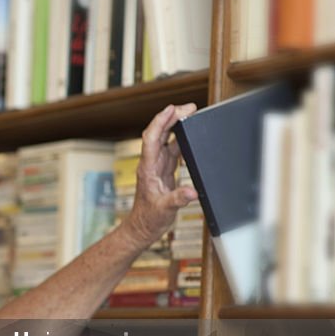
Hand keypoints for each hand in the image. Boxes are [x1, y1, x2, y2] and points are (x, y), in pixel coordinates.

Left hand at [122, 103, 199, 248]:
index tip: (172, 109)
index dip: (161, 122)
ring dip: (177, 126)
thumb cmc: (149, 219)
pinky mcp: (163, 172)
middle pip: (159, 134)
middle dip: (172, 117)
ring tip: (191, 114)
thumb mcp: (164, 210)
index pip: (152, 139)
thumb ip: (177, 200)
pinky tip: (189, 136)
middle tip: (189, 107)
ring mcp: (157, 167)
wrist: (142, 228)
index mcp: (148, 169)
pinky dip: (180, 141)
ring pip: (166, 140)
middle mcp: (151, 164)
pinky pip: (172, 151)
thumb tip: (192, 193)